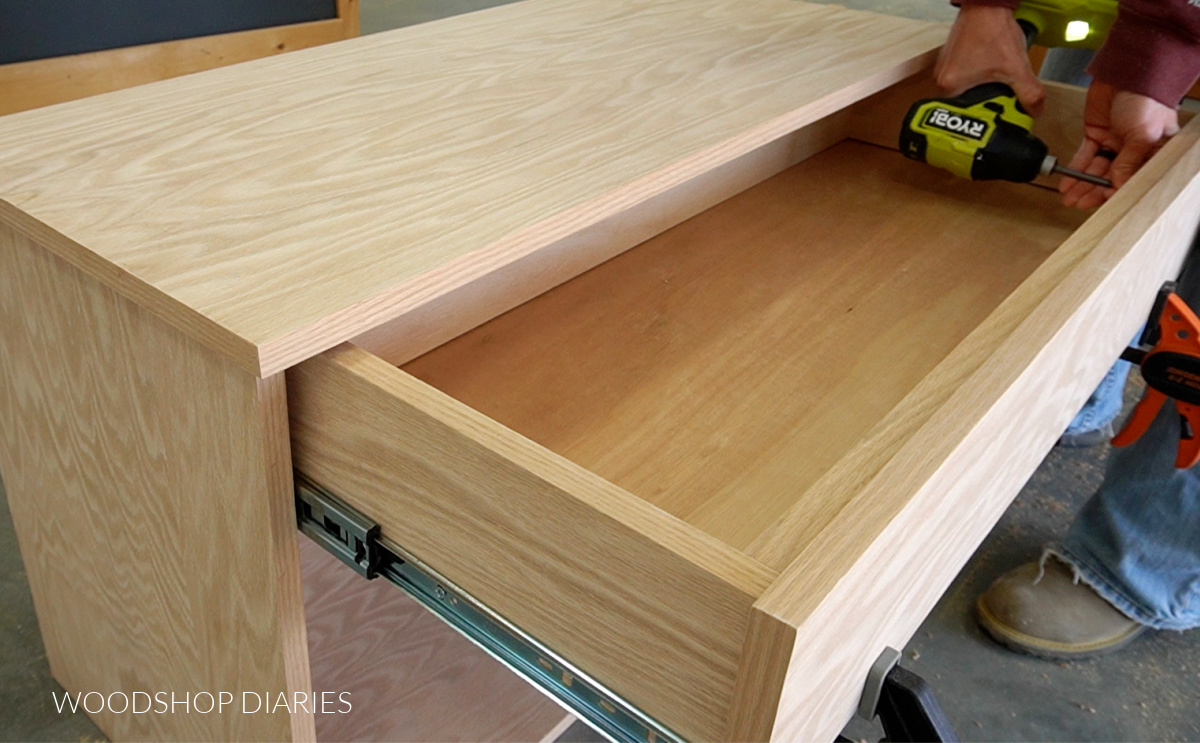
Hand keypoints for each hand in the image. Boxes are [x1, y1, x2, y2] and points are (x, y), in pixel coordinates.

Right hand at [935, 4, 1044, 115]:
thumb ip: (1029, 93)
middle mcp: (941, 80)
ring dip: (981, 92)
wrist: (986, 4)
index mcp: (950, 87)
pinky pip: (963, 79)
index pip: (963, 118)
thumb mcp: (1016, 67)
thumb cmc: (993, 31)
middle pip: (964, 106)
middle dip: (984, 105)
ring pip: (965, 92)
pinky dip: (977, 79)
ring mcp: (943, 69)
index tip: (997, 119)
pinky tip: (990, 71)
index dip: (983, 120)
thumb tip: (1035, 112)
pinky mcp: (950, 60)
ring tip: (996, 85)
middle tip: (1001, 102)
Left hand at [1060, 81, 1179, 208]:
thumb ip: (1129, 162)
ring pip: (1096, 170)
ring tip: (1069, 199)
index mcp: (1153, 151)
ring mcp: (1114, 142)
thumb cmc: (1146, 99)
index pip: (1134, 178)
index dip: (1117, 192)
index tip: (1102, 203)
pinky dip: (1075, 170)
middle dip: (1094, 192)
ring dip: (1081, 185)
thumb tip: (1119, 186)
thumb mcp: (1143, 135)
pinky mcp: (1096, 134)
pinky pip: (1084, 157)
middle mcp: (1133, 149)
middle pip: (1112, 177)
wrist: (1127, 71)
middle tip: (1078, 204)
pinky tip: (1067, 184)